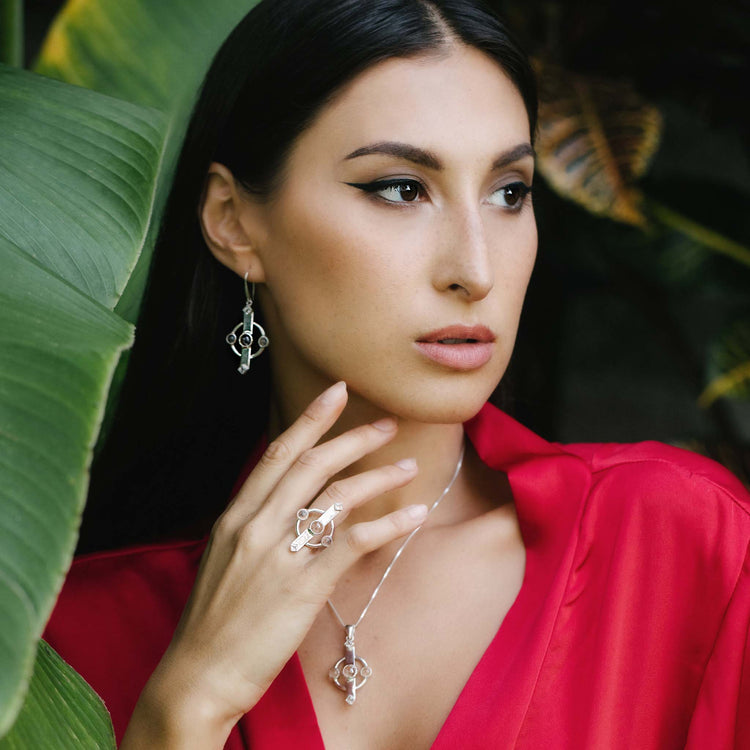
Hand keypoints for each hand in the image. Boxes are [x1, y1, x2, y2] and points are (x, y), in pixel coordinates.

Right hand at [121, 381, 423, 746]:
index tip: (336, 393)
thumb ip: (253, 525)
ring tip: (408, 466)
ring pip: (338, 496)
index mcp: (236, 516)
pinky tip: (414, 514)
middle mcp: (256, 525)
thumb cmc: (213, 619)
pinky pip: (355, 542)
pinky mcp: (304, 586)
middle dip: (354, 438)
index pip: (277, 454)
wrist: (197, 675)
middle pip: (313, 465)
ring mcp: (279, 554)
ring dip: (379, 476)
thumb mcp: (223, 558)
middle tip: (387, 424)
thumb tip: (287, 503)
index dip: (310, 420)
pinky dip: (390, 523)